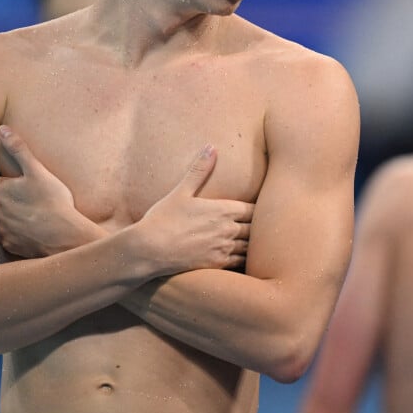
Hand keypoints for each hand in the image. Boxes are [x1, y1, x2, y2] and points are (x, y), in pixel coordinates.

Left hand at [0, 126, 102, 256]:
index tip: (29, 186)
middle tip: (35, 200)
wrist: (64, 236)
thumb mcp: (37, 170)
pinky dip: (21, 234)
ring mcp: (3, 231)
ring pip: (7, 219)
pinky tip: (35, 230)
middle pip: (3, 202)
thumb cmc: (52, 200)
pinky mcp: (11, 246)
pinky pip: (13, 237)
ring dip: (16, 217)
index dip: (16, 183)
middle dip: (15, 200)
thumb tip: (1, 129)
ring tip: (36, 216)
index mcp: (0, 191)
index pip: (2, 183)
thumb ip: (18, 149)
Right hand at [134, 145, 252, 275]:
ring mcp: (224, 249)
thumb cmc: (164, 219)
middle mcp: (228, 230)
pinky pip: (240, 263)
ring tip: (256, 244)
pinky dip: (244, 260)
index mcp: (223, 210)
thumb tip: (211, 147)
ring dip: (253, 245)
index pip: (255, 210)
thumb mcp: (181, 191)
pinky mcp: (217, 265)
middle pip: (256, 229)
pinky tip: (242, 259)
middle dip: (259, 228)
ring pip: (250, 248)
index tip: (262, 208)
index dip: (260, 210)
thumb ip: (199, 170)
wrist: (149, 250)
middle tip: (263, 227)